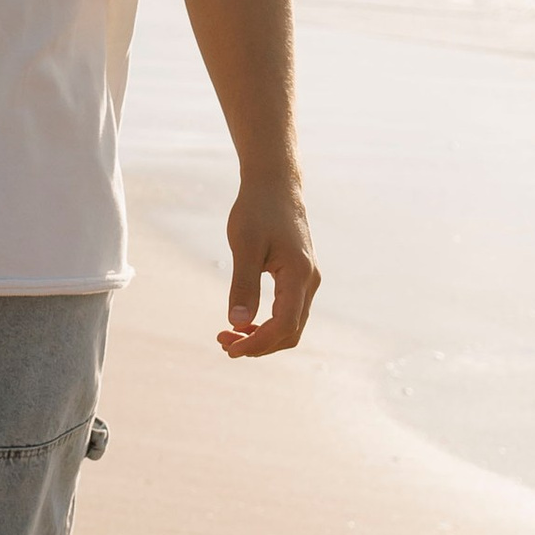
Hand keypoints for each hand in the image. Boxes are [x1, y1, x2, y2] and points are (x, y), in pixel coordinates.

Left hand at [218, 175, 318, 357]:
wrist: (275, 186)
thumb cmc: (257, 211)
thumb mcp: (245, 246)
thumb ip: (243, 284)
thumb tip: (236, 322)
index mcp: (299, 275)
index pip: (284, 325)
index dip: (258, 343)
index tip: (229, 347)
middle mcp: (310, 282)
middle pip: (291, 332)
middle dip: (259, 345)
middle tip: (224, 343)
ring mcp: (308, 281)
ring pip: (292, 325)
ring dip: (263, 337)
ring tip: (229, 335)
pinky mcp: (300, 277)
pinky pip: (289, 311)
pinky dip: (268, 324)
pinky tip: (244, 321)